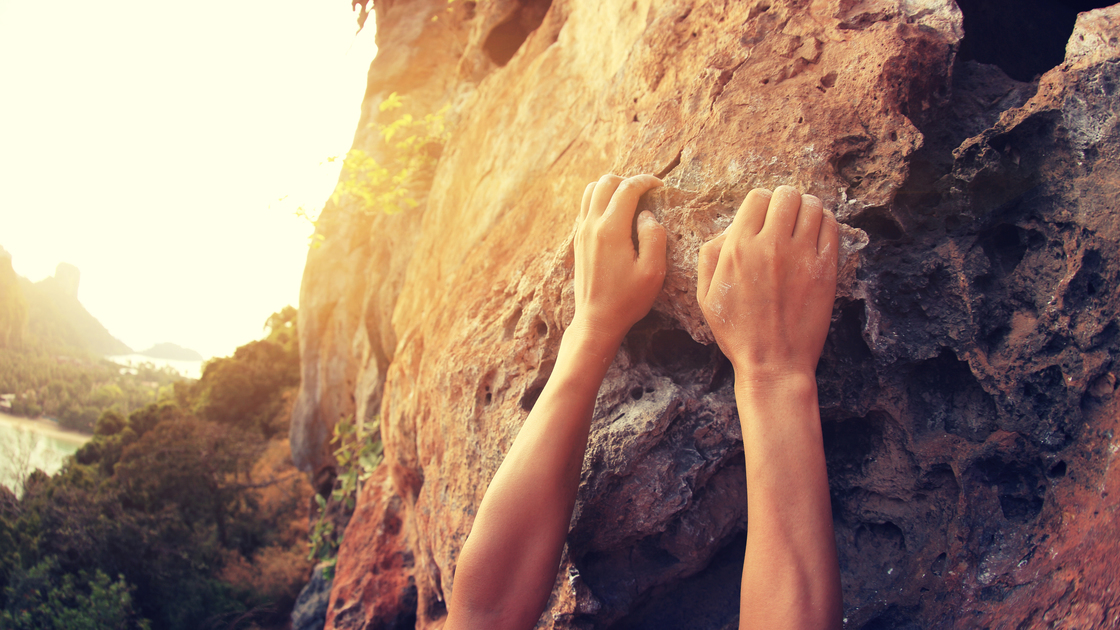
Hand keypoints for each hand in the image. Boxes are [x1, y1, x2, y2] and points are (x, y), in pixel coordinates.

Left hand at [572, 174, 667, 344]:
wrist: (596, 320)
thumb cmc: (628, 299)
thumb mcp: (653, 271)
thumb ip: (653, 236)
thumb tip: (646, 214)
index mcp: (611, 230)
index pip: (627, 188)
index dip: (646, 181)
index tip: (660, 186)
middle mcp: (591, 226)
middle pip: (605, 182)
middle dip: (627, 180)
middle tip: (645, 193)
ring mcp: (581, 232)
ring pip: (591, 191)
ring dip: (611, 188)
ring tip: (630, 201)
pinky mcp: (578, 241)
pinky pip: (586, 207)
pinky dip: (601, 201)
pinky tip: (616, 217)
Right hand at [697, 186, 837, 383]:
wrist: (774, 363)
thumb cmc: (737, 332)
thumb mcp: (705, 295)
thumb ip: (710, 255)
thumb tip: (730, 229)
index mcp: (738, 249)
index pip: (757, 197)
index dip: (760, 203)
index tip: (763, 217)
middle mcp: (771, 246)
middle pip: (786, 195)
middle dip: (784, 201)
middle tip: (784, 217)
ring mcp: (801, 256)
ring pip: (812, 206)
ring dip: (807, 208)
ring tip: (803, 222)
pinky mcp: (825, 269)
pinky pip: (831, 226)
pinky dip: (826, 222)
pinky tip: (817, 234)